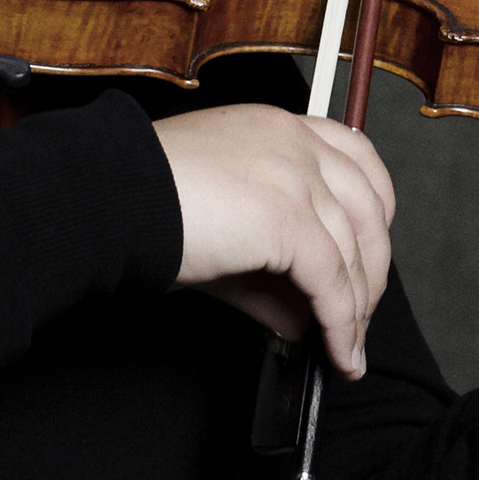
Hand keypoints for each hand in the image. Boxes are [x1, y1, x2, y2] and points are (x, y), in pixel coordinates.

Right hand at [151, 105, 398, 375]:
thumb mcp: (222, 234)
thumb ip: (268, 274)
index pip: (357, 157)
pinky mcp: (289, 217)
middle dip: (373, 267)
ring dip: (358, 308)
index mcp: (278, 129)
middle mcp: (294, 143)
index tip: (370, 251)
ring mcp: (296, 176)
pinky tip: (337, 351)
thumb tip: (302, 320)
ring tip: (347, 346)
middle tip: (361, 313)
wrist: (103, 199)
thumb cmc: (141, 204)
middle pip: (370, 206)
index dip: (375, 209)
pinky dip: (341, 324)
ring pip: (356, 249)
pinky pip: (333, 281)